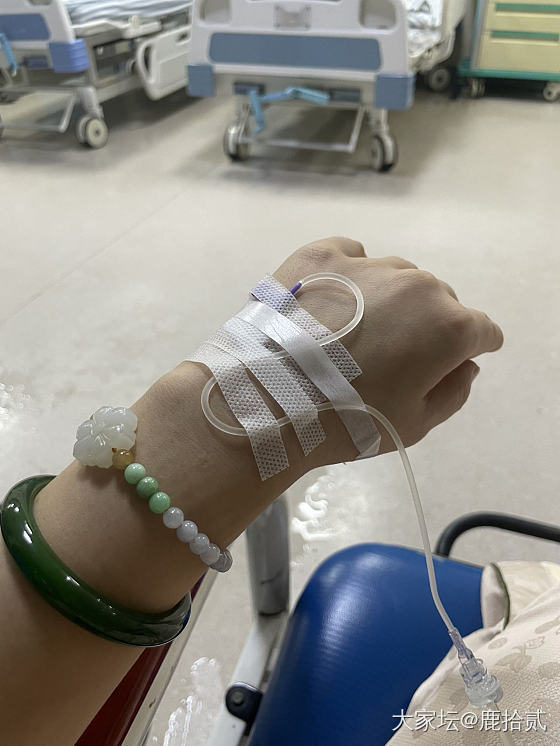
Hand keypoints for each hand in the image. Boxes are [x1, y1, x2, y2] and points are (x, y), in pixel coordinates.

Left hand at [274, 237, 503, 455]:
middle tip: (388, 358)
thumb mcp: (414, 424)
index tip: (448, 364)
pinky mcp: (321, 255)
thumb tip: (465, 364)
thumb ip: (454, 391)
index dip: (470, 350)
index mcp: (448, 327)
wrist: (268, 401)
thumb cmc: (348, 421)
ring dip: (388, 301)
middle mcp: (417, 285)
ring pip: (396, 278)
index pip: (482, 331)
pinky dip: (350, 275)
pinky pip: (352, 256)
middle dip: (426, 326)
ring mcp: (368, 264)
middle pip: (439, 301)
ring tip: (350, 333)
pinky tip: (330, 304)